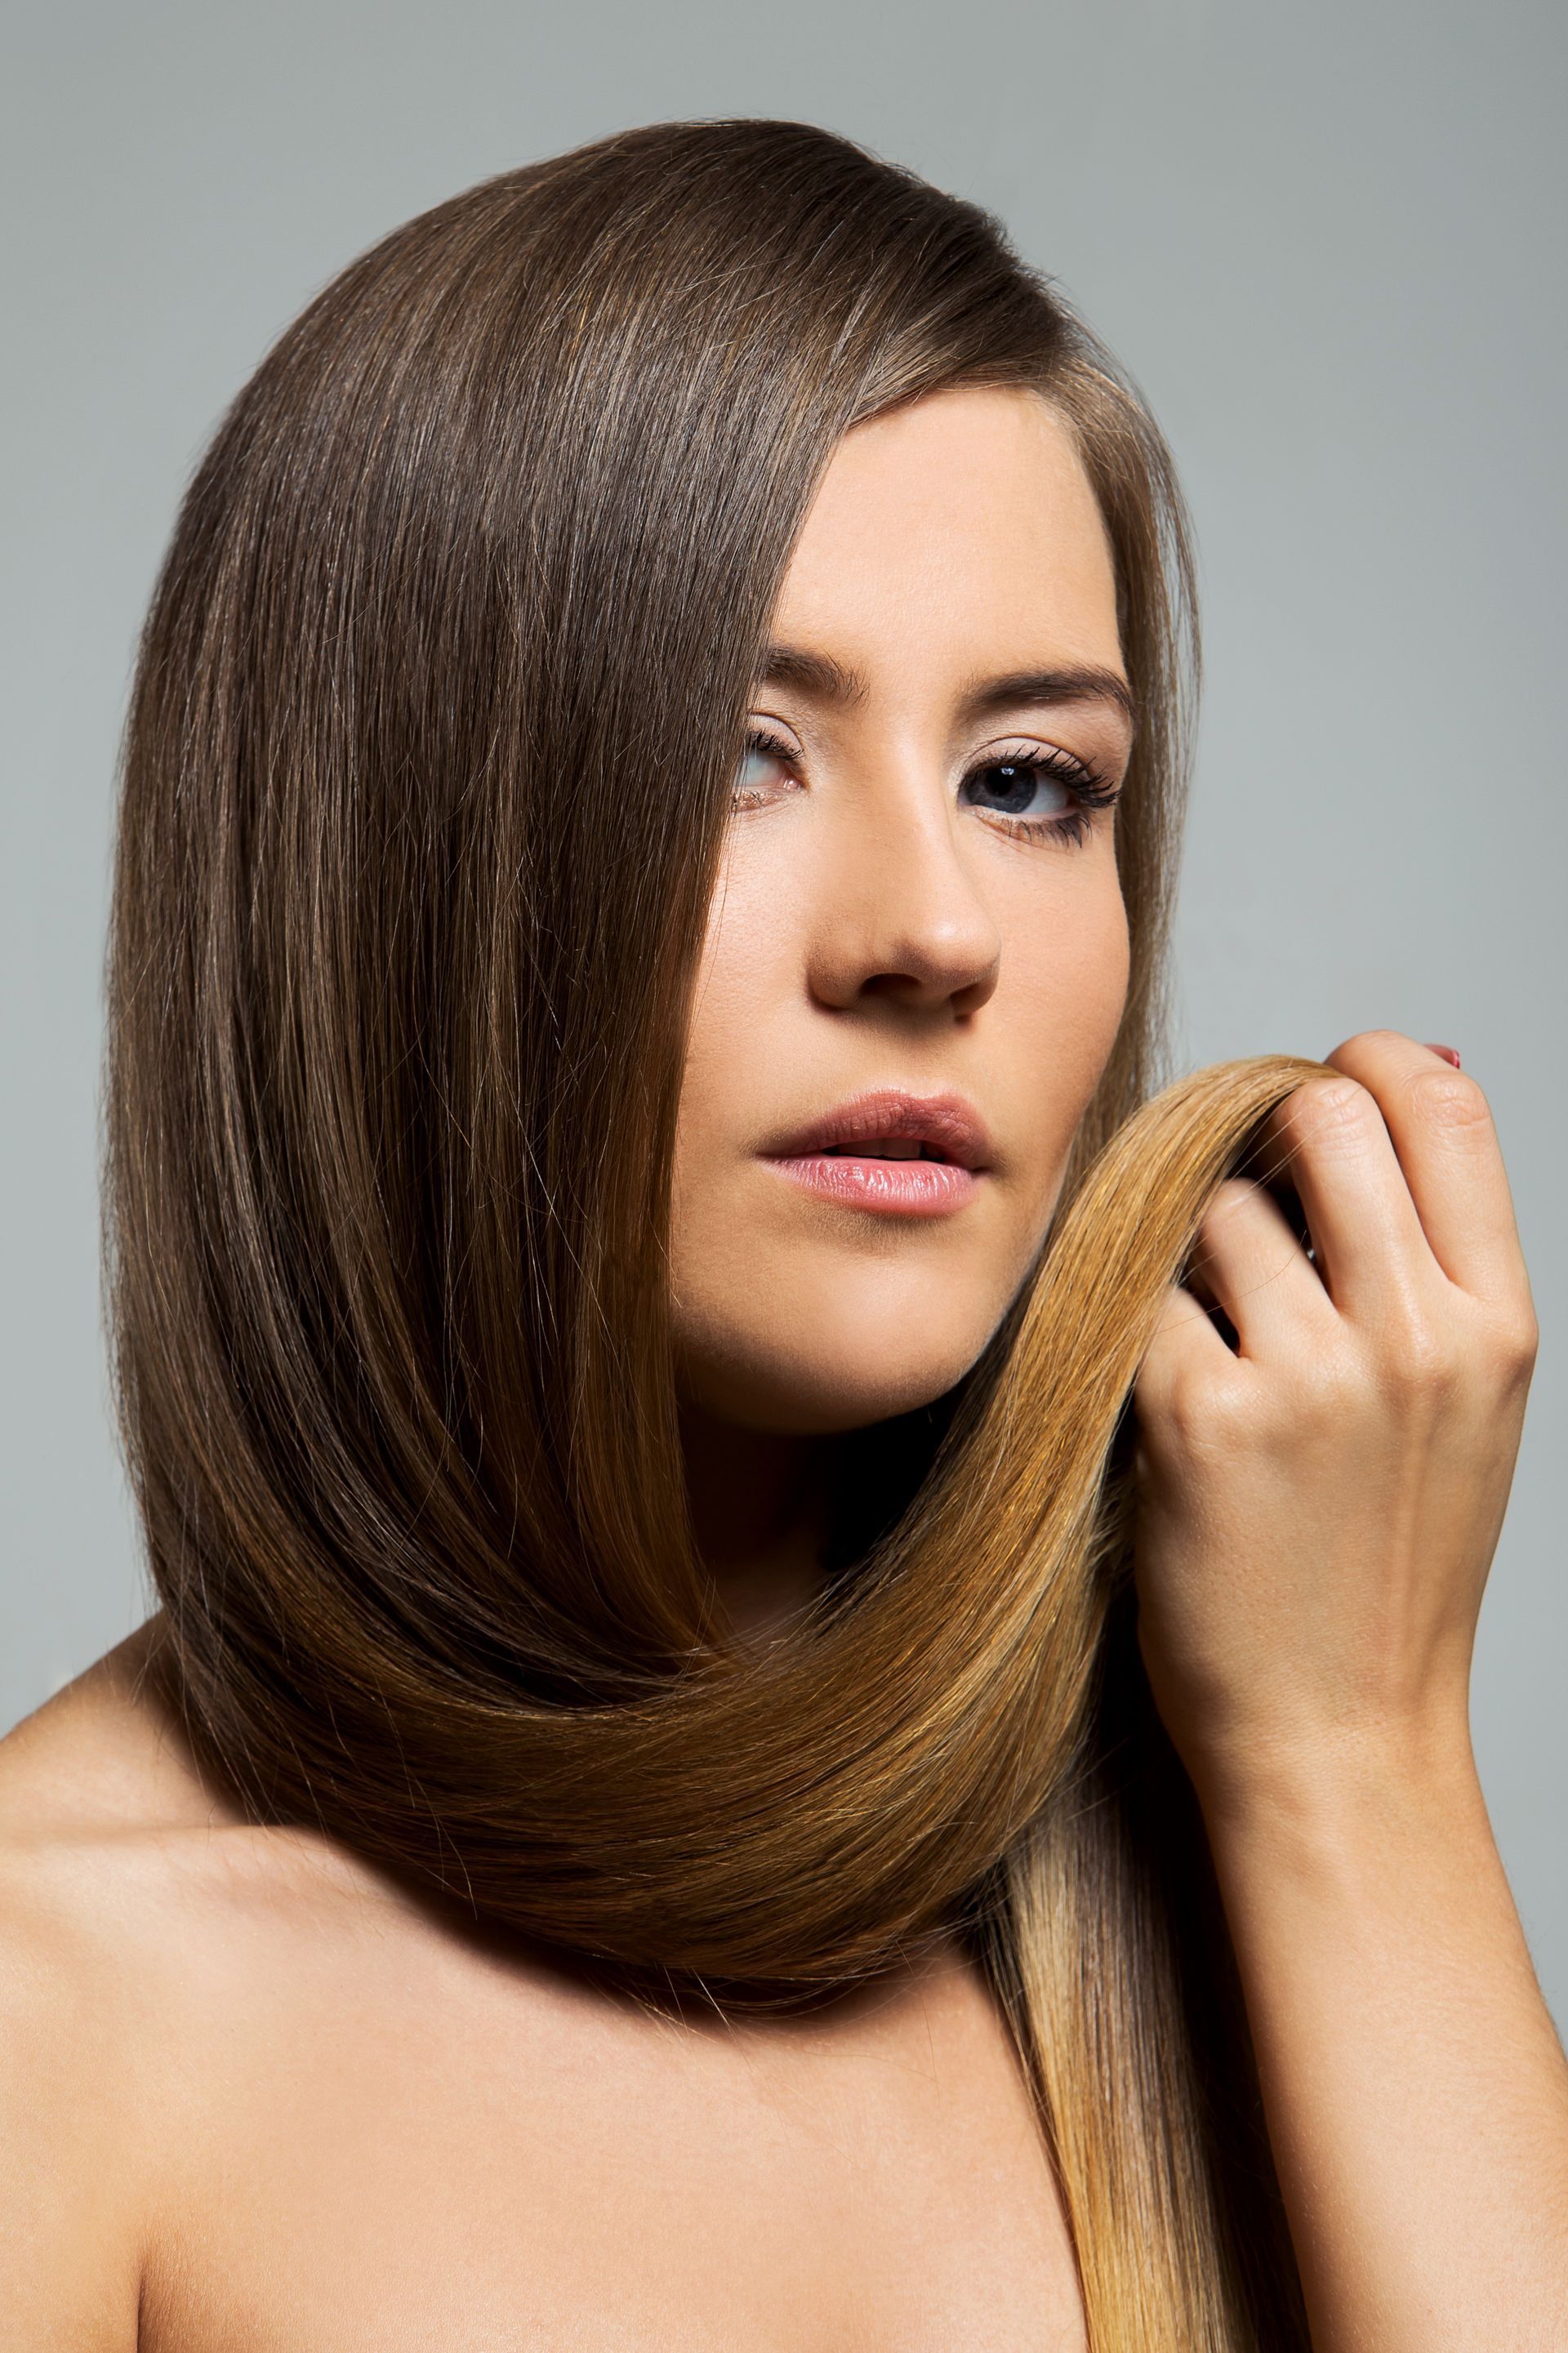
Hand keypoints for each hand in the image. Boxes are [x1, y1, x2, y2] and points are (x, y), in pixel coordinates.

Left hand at [1130, 1029, 1538, 1816]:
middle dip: (1258, 1139)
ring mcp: (1310, 1374)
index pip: (1443, 1102)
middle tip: (1235, 1211)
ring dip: (1187, 1260)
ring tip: (1212, 1355)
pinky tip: (1164, 1410)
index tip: (1322, 1082)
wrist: (1339, 1738)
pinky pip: (1139, 1301)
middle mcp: (1416, 1334)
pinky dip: (1135, 1338)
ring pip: (1206, 1210)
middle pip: (1313, 1114)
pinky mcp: (1201, 1417)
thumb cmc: (1388, 1570)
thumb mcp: (1464, 1409)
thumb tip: (1390, 1081)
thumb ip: (1434, 1261)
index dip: (1369, 1063)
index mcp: (1497, 1323)